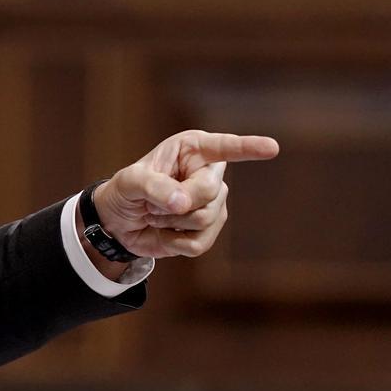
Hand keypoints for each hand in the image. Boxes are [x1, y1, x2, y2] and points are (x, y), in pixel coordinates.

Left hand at [90, 130, 278, 259]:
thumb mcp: (130, 182)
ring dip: (172, 222)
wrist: (119, 223)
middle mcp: (209, 174)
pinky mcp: (209, 230)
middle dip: (177, 202)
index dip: (248, 148)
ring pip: (206, 218)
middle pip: (210, 192)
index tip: (271, 148)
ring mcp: (213, 203)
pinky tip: (166, 233)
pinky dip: (175, 242)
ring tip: (156, 214)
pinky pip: (200, 242)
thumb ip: (155, 188)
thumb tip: (184, 203)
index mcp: (192, 150)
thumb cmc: (125, 191)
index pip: (224, 147)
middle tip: (151, 202)